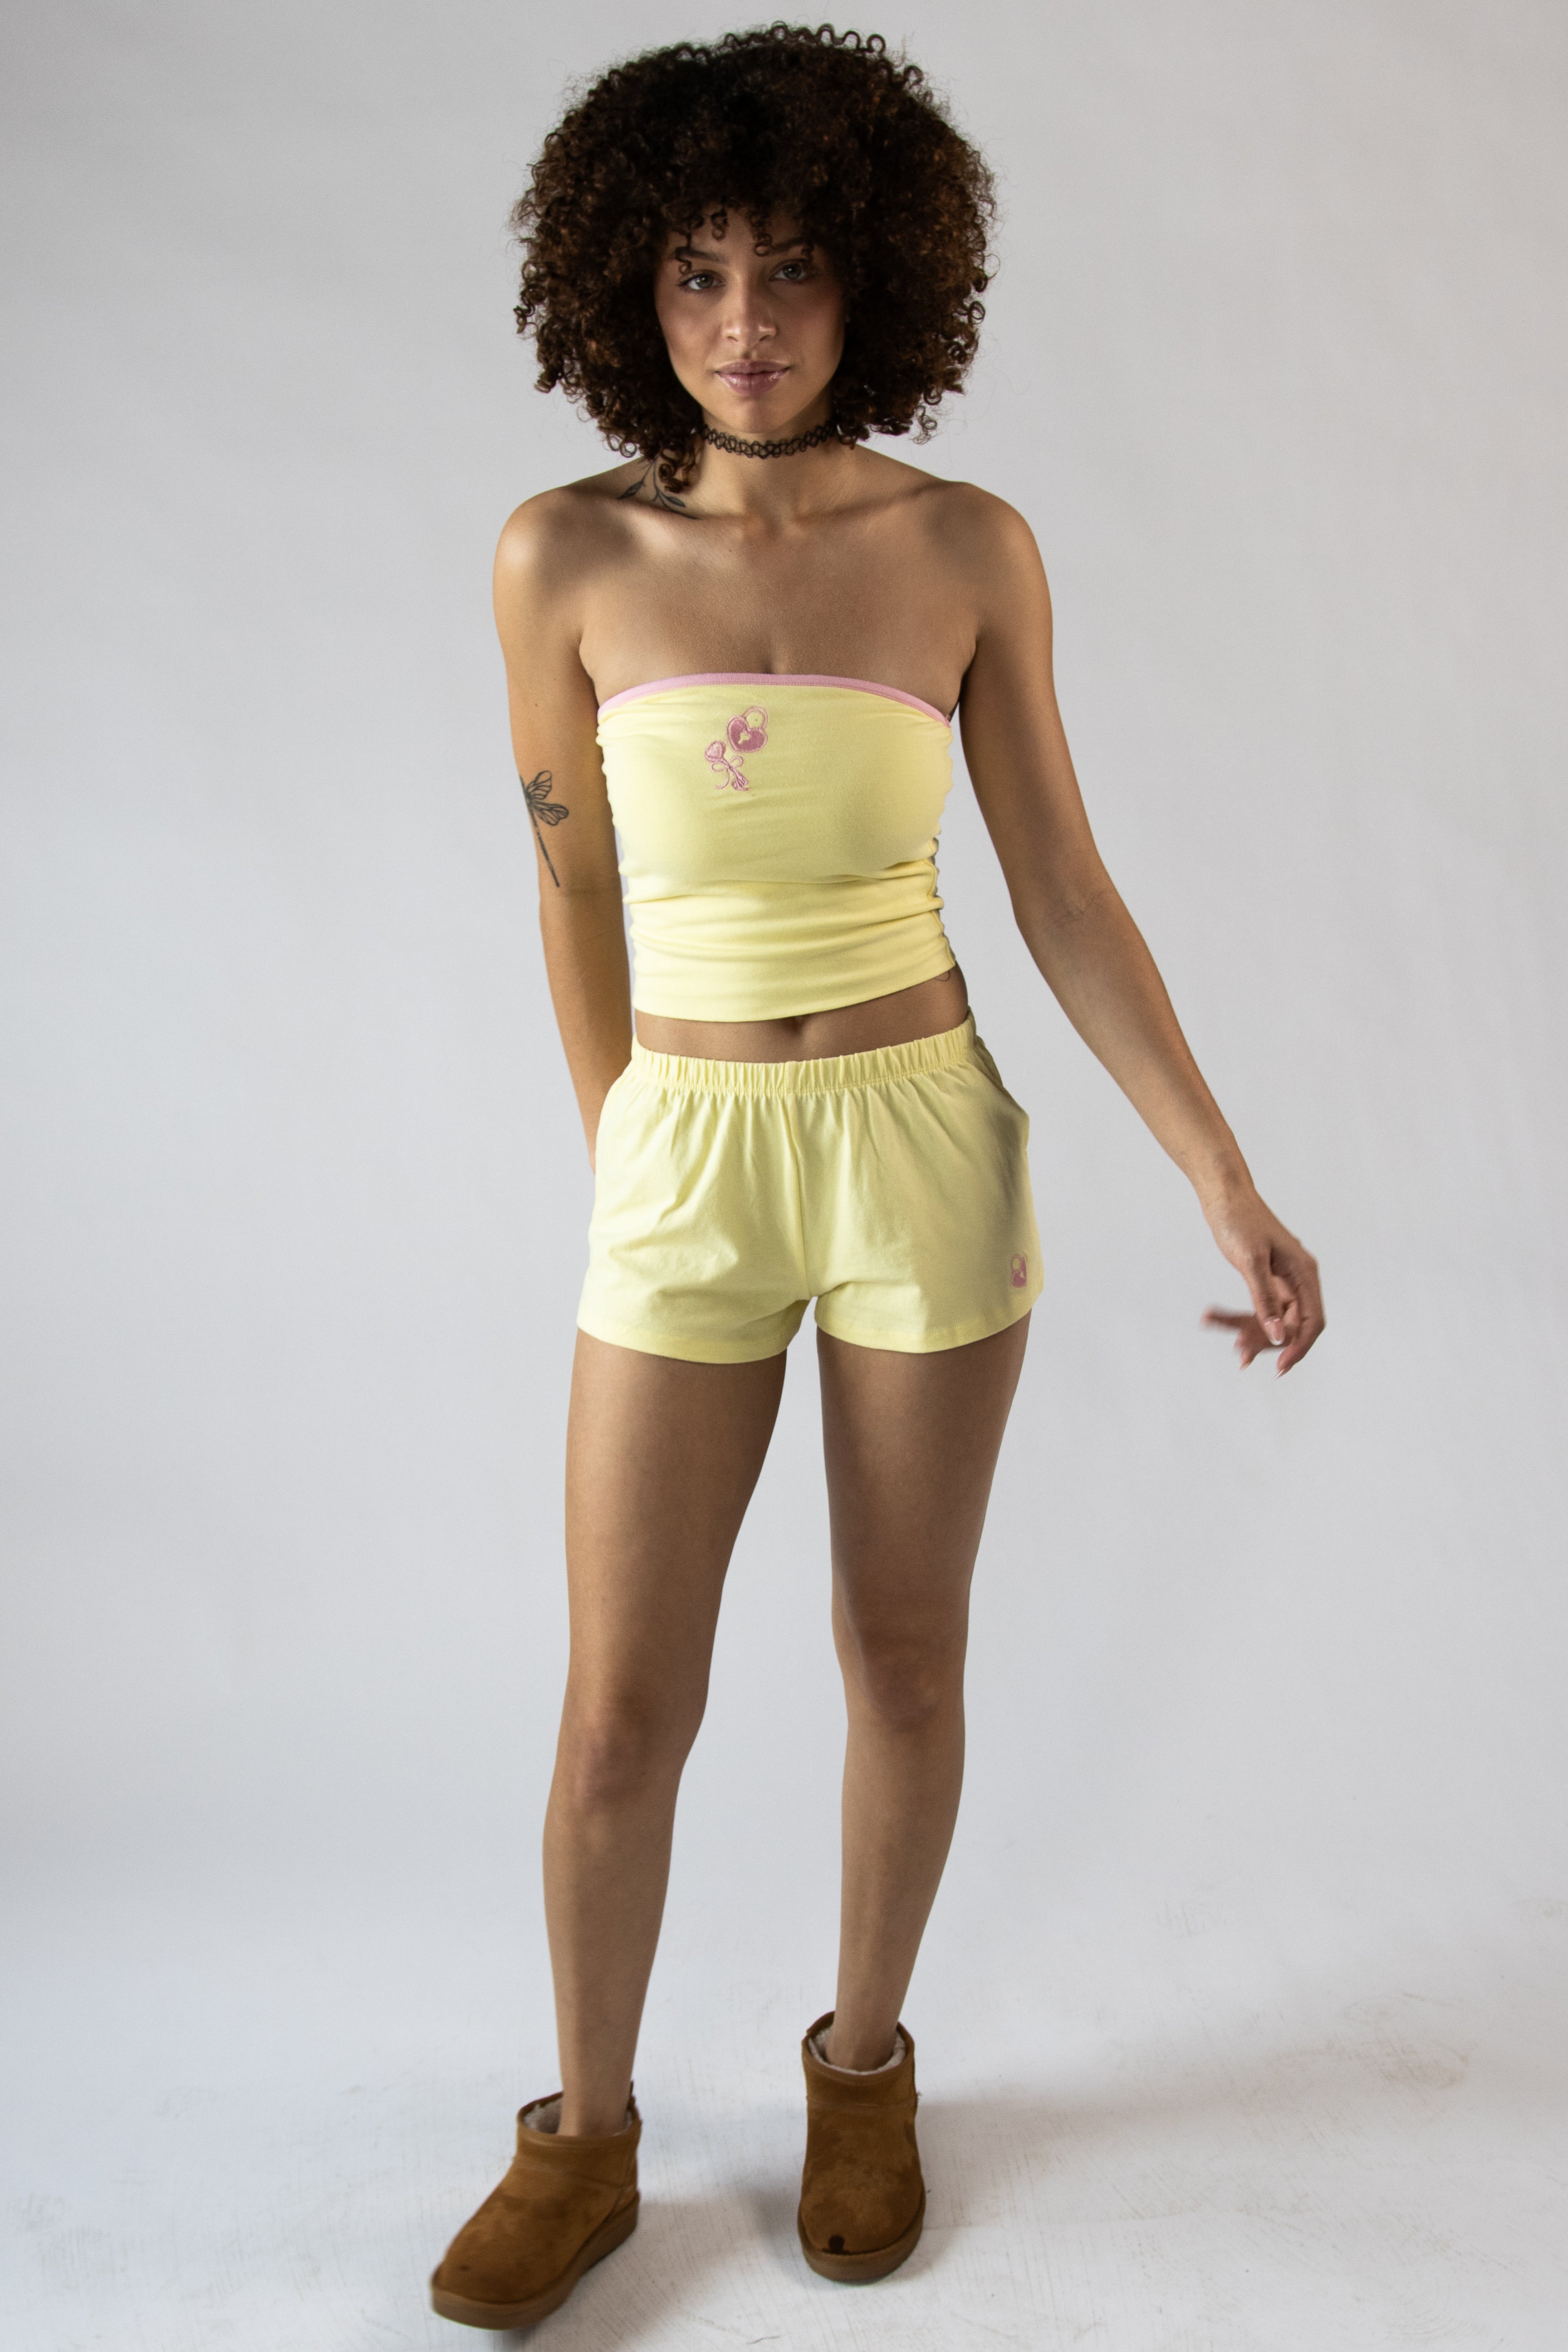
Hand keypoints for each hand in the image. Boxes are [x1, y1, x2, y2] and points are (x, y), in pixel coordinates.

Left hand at [1200, 1187, 1323, 1373]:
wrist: (1223, 1194)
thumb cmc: (1239, 1221)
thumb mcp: (1251, 1261)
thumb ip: (1265, 1299)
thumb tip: (1279, 1335)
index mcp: (1304, 1273)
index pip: (1313, 1322)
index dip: (1300, 1348)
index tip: (1280, 1369)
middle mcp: (1299, 1279)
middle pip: (1293, 1325)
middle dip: (1268, 1342)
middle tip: (1239, 1355)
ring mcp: (1283, 1280)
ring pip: (1273, 1319)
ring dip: (1250, 1331)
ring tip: (1220, 1333)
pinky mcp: (1266, 1279)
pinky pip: (1259, 1308)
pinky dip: (1238, 1316)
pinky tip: (1212, 1319)